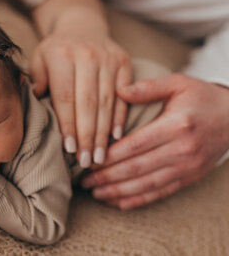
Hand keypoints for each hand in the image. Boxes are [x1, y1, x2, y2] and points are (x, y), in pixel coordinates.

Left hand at [30, 7, 131, 166]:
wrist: (81, 26)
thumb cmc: (56, 51)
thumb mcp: (39, 59)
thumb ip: (36, 80)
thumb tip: (35, 100)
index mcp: (62, 55)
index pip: (65, 97)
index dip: (68, 125)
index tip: (70, 149)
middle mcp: (87, 56)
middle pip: (88, 104)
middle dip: (87, 136)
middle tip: (86, 161)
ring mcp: (109, 59)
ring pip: (107, 103)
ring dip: (103, 133)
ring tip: (100, 156)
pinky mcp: (124, 63)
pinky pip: (124, 95)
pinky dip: (120, 117)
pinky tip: (117, 137)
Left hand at [81, 74, 228, 209]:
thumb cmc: (202, 98)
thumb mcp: (179, 83)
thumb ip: (148, 87)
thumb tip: (117, 90)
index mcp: (175, 126)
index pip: (134, 145)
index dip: (108, 156)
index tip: (87, 160)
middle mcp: (181, 150)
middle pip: (136, 168)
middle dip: (107, 177)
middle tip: (83, 180)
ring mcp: (187, 167)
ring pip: (145, 184)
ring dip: (118, 192)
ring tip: (95, 193)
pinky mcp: (189, 177)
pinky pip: (160, 193)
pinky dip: (137, 200)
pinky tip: (118, 202)